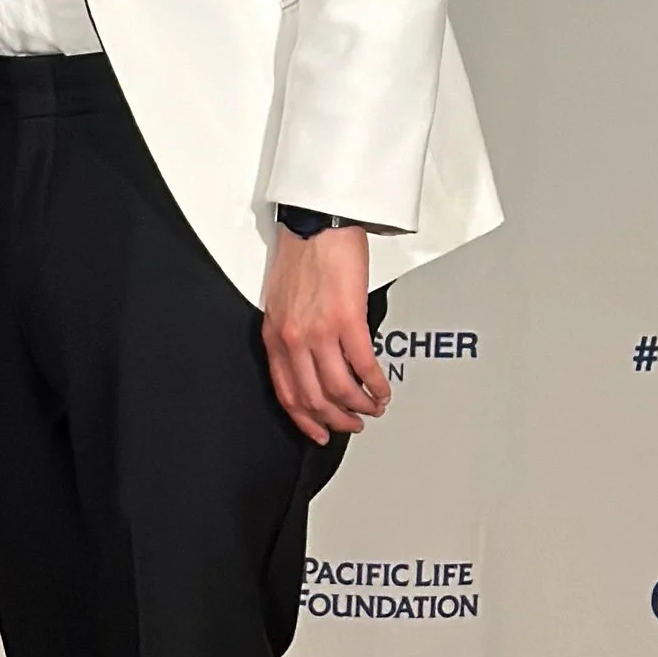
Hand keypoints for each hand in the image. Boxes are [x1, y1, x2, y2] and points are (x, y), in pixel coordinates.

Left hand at [262, 222, 387, 444]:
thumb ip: (292, 333)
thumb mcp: (282, 302)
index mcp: (275, 336)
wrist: (316, 223)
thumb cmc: (302, 255)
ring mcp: (319, 332)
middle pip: (314, 399)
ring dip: (360, 406)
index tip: (318, 433)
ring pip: (340, 389)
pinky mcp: (346, 319)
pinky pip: (364, 365)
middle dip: (337, 420)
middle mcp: (293, 338)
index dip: (305, 420)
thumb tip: (310, 361)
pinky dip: (377, 384)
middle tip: (353, 423)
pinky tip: (383, 388)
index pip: (286, 393)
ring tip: (373, 407)